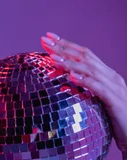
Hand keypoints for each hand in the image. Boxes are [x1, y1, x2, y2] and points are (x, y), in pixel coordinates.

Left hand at [41, 32, 126, 154]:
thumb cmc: (114, 121)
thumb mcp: (97, 102)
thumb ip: (84, 91)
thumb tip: (63, 86)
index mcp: (106, 75)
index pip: (85, 55)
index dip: (66, 45)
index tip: (48, 39)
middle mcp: (111, 77)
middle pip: (85, 57)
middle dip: (64, 47)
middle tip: (44, 40)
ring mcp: (114, 87)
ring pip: (90, 69)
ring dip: (70, 62)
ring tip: (52, 57)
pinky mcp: (115, 101)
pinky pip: (99, 88)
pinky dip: (85, 80)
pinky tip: (72, 76)